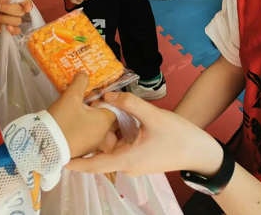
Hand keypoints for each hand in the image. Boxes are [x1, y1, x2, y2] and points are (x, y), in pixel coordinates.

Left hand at [0, 0, 32, 33]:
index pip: (24, 2)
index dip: (27, 4)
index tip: (26, 7)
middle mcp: (10, 9)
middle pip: (20, 12)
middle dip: (8, 9)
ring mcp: (7, 19)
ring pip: (17, 21)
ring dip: (5, 18)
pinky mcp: (2, 28)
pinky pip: (14, 32)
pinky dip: (13, 30)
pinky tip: (6, 27)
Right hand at [47, 73, 116, 157]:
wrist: (45, 145)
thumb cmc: (61, 122)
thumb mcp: (71, 96)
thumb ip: (80, 82)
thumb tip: (83, 75)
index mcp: (105, 121)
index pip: (114, 108)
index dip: (104, 100)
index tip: (92, 97)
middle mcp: (103, 135)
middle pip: (107, 119)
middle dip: (98, 111)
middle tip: (85, 105)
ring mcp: (93, 145)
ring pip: (98, 130)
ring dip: (91, 122)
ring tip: (77, 114)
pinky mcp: (83, 152)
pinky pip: (88, 139)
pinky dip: (83, 131)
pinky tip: (72, 126)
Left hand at [66, 91, 221, 175]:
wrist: (200, 151)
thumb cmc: (179, 137)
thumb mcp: (153, 116)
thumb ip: (129, 103)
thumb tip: (107, 95)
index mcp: (127, 160)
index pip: (95, 165)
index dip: (76, 162)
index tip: (60, 159)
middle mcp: (128, 165)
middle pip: (101, 154)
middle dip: (89, 139)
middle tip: (74, 122)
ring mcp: (134, 163)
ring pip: (112, 148)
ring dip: (104, 135)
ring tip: (93, 115)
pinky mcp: (141, 157)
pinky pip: (122, 147)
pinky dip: (116, 135)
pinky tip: (115, 119)